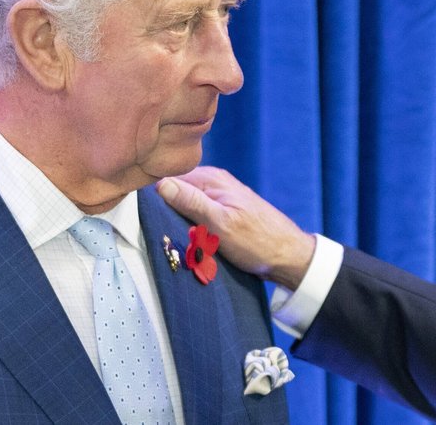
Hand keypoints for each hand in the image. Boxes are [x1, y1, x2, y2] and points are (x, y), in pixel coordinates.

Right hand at [156, 166, 315, 289]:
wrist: (288, 256)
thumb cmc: (257, 242)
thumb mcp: (220, 224)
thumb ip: (191, 202)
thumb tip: (160, 184)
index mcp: (212, 178)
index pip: (168, 178)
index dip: (155, 197)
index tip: (148, 217)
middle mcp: (214, 181)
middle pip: (175, 191)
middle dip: (167, 212)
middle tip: (171, 232)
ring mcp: (219, 195)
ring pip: (185, 205)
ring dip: (180, 222)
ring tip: (186, 239)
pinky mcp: (223, 209)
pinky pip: (197, 214)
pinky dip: (193, 226)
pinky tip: (196, 239)